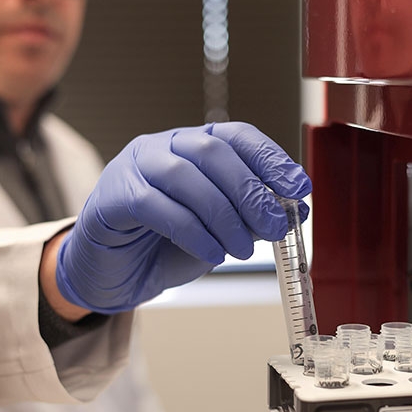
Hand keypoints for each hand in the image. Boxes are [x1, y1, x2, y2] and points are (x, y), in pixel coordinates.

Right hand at [55, 122, 311, 313]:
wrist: (112, 275)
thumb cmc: (163, 247)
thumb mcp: (220, 232)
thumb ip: (252, 218)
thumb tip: (296, 210)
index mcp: (191, 146)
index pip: (236, 136)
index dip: (270, 159)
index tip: (299, 186)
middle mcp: (162, 147)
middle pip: (213, 153)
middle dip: (250, 191)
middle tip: (273, 226)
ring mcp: (134, 168)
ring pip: (186, 177)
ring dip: (224, 216)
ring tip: (243, 250)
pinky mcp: (112, 197)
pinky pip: (157, 206)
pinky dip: (193, 232)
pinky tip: (213, 254)